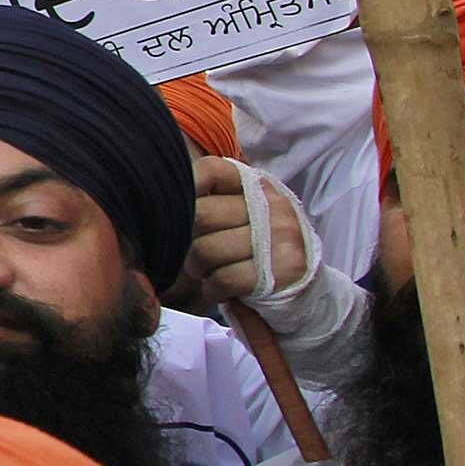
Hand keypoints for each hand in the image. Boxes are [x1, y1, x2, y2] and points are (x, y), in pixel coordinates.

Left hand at [189, 158, 309, 306]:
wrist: (303, 296)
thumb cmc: (256, 255)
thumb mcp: (241, 219)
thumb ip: (211, 203)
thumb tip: (161, 200)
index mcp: (259, 186)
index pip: (211, 170)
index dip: (187, 189)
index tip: (178, 213)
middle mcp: (274, 206)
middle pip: (200, 215)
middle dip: (187, 242)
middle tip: (195, 257)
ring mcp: (281, 237)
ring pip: (206, 250)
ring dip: (198, 270)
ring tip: (209, 273)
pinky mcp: (283, 270)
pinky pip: (223, 278)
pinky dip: (213, 289)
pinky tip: (221, 289)